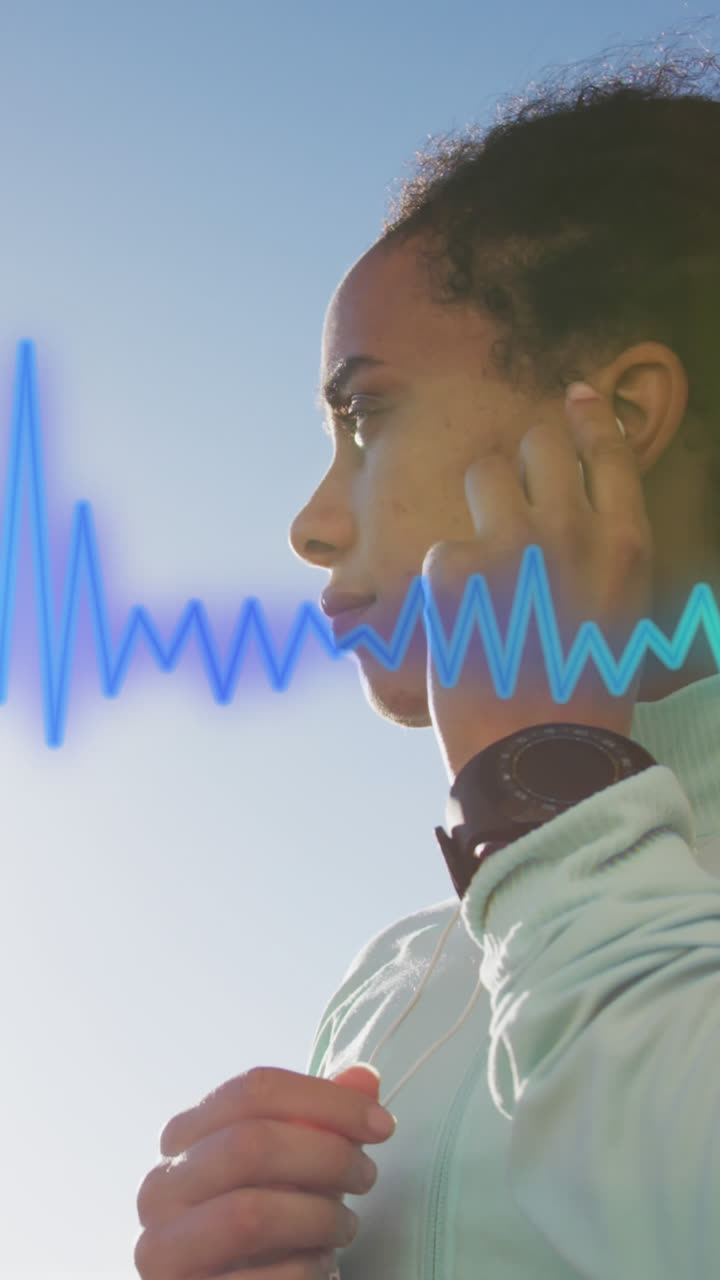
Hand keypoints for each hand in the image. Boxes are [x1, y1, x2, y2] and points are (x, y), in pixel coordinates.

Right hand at [134, 1064, 393, 1278]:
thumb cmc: (271, 1223)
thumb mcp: (294, 1167)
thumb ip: (322, 1121)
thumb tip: (366, 1078)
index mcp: (182, 1138)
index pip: (253, 1089)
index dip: (326, 1099)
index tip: (382, 1123)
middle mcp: (160, 1188)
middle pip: (250, 1143)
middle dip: (326, 1155)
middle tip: (367, 1175)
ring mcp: (162, 1249)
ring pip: (250, 1213)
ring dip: (318, 1217)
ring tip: (344, 1226)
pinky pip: (258, 1279)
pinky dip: (305, 1270)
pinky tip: (319, 1266)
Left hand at [422, 384, 653, 781]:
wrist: (539, 760)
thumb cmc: (584, 700)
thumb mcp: (621, 618)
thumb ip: (601, 557)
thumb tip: (575, 514)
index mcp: (624, 544)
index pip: (607, 448)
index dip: (588, 416)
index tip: (576, 399)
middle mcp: (571, 530)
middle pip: (539, 444)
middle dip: (524, 463)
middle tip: (513, 499)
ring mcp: (510, 545)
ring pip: (485, 475)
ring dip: (483, 508)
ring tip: (487, 570)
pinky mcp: (455, 570)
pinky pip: (444, 547)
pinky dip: (447, 583)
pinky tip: (464, 626)